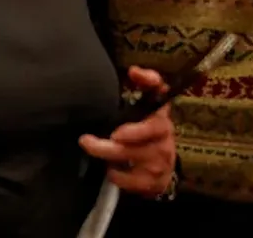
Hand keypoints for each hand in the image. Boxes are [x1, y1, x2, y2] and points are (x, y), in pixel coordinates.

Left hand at [80, 67, 175, 196]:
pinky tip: (111, 169)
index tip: (133, 73)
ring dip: (107, 154)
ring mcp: (162, 159)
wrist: (162, 171)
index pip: (161, 91)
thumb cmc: (144, 138)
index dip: (150, 80)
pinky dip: (116, 175)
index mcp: (160, 114)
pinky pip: (130, 179)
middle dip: (118, 132)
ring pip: (132, 155)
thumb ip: (139, 91)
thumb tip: (134, 71)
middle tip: (87, 138)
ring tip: (91, 148)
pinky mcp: (155, 181)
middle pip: (145, 129)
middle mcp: (165, 134)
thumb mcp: (142, 115)